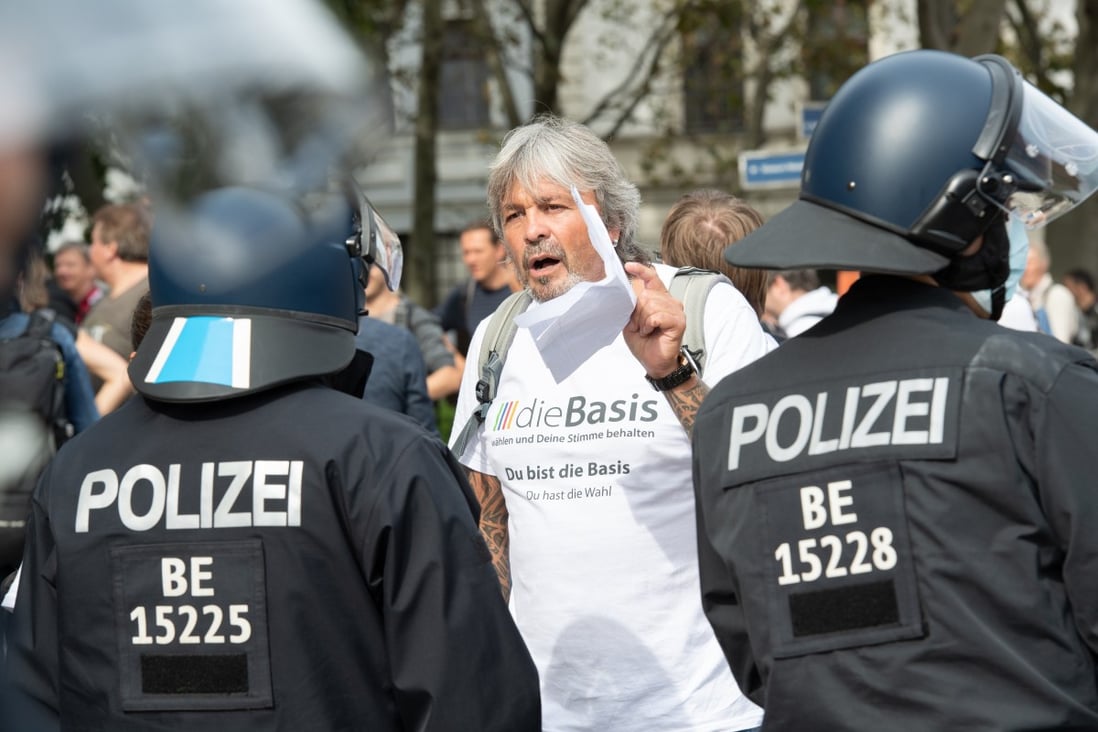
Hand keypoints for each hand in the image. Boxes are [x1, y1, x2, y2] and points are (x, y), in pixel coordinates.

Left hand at [622, 262, 684, 377]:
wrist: (653, 362)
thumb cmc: (644, 342)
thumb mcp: (631, 320)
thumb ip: (631, 305)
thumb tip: (625, 290)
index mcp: (659, 298)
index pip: (652, 278)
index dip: (641, 270)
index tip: (628, 266)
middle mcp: (670, 301)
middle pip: (646, 294)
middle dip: (636, 312)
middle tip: (639, 327)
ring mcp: (676, 310)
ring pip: (650, 304)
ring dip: (642, 321)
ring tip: (645, 331)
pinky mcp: (678, 321)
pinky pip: (657, 316)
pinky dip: (649, 325)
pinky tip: (651, 332)